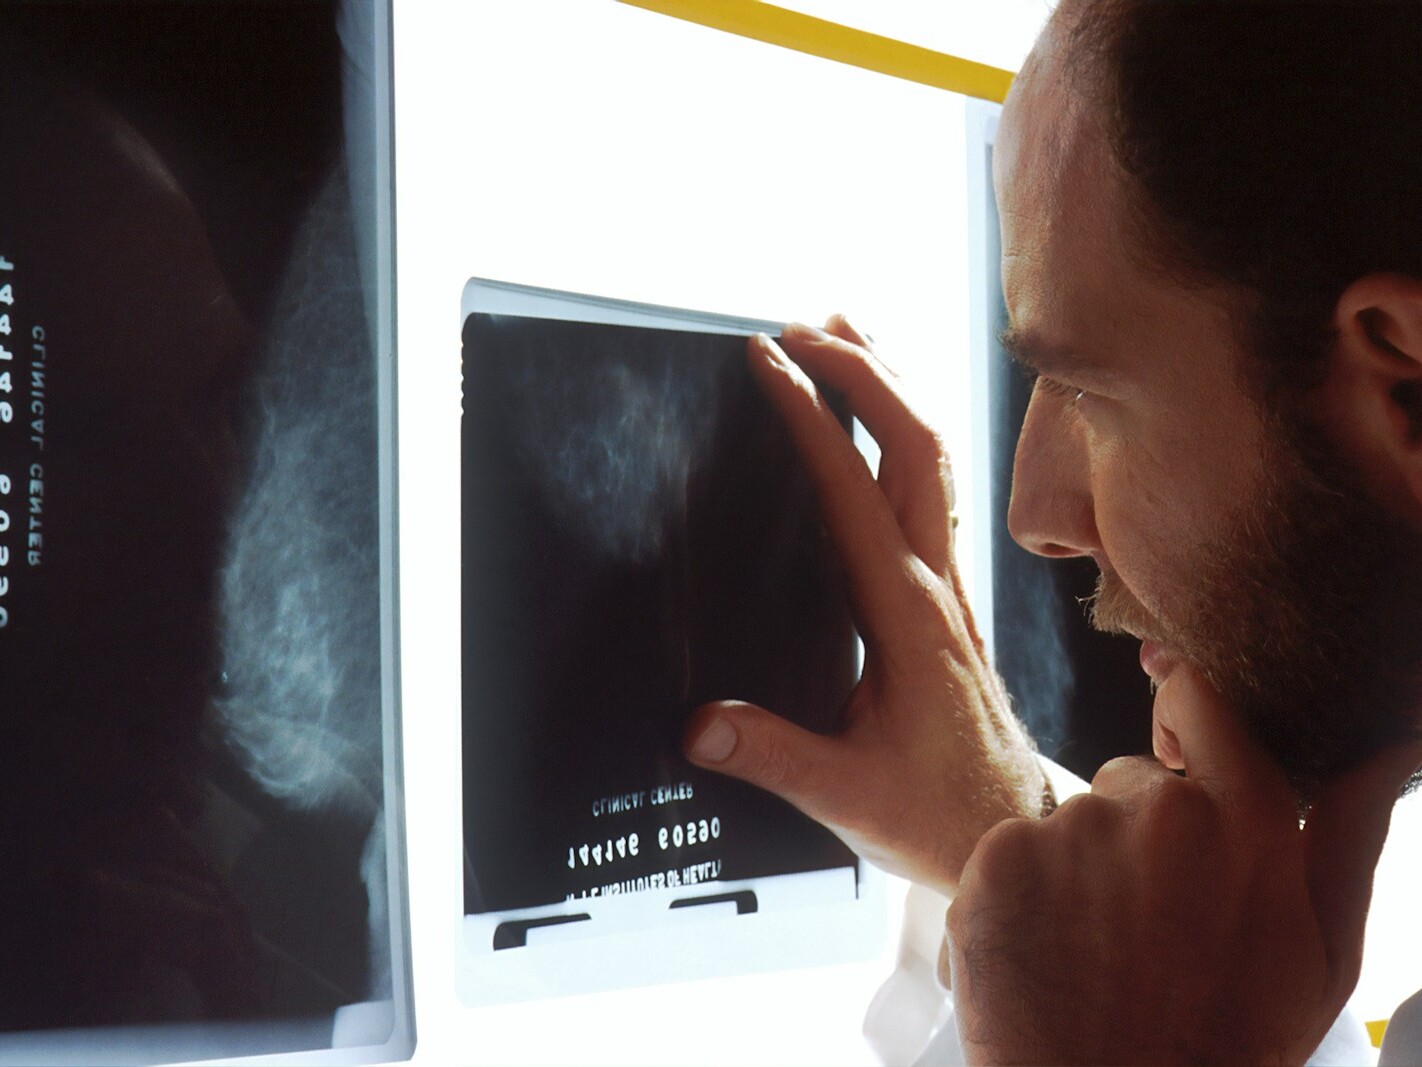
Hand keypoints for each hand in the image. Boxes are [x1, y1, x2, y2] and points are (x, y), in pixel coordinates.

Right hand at [683, 317, 1045, 893]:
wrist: (1011, 828)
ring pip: (933, 457)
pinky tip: (877, 426)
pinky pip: (931, 490)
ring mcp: (948, 584)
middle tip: (801, 327)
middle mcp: (936, 583)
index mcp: (907, 615)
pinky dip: (902, 434)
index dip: (810, 417)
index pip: (854, 490)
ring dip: (892, 388)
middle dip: (862, 371)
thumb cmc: (939, 811)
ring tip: (847, 333)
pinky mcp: (946, 596)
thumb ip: (771, 756)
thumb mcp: (848, 796)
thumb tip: (695, 724)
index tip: (768, 362)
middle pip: (916, 444)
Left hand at [947, 663, 1421, 1064]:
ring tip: (1098, 953)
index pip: (1202, 702)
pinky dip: (1019, 893)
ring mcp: (1070, 830)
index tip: (1175, 753)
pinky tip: (1047, 953)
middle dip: (1138, 836)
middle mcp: (1157, 809)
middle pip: (1130, 782)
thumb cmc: (1228, 1041)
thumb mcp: (1322, 952)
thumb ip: (1351, 832)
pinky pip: (1010, 852)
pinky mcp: (999, 857)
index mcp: (1246, 820)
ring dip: (1078, 871)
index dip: (1183, 717)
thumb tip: (1391, 738)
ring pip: (1070, 824)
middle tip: (1147, 926)